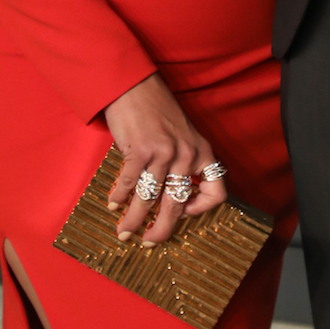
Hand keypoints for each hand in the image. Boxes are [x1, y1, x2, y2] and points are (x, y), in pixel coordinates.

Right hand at [103, 72, 227, 244]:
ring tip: (124, 232)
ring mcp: (164, 153)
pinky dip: (119, 197)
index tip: (184, 214)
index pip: (216, 191)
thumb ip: (183, 163)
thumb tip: (172, 199)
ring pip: (149, 200)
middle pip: (177, 206)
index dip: (201, 210)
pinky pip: (130, 184)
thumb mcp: (182, 135)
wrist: (135, 85)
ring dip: (134, 220)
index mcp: (202, 151)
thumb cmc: (157, 111)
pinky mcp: (141, 150)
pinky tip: (113, 203)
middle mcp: (186, 154)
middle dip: (161, 231)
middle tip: (148, 243)